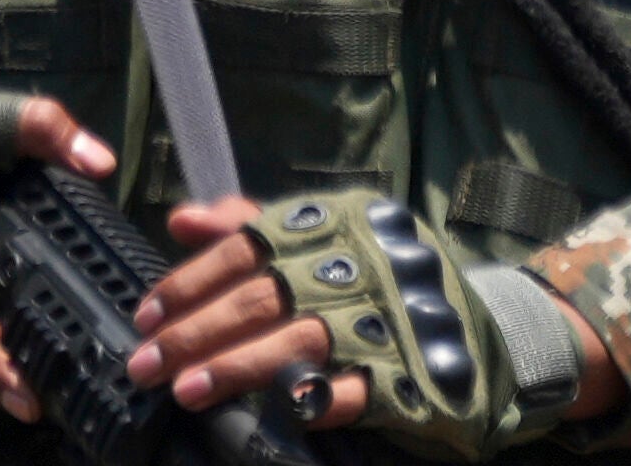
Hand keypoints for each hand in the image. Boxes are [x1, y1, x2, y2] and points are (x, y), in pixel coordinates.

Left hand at [140, 187, 575, 448]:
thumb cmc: (387, 279)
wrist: (485, 330)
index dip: (190, 281)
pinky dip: (310, 400)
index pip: (247, 247)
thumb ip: (254, 225)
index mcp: (333, 227)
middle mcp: (357, 266)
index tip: (145, 314)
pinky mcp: (407, 375)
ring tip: (185, 390)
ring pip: (296, 340)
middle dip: (195, 331)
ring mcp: (383, 320)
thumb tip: (182, 218)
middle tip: (145, 362)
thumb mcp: (327, 234)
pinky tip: (272, 410)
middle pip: (262, 296)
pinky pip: (352, 390)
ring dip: (236, 367)